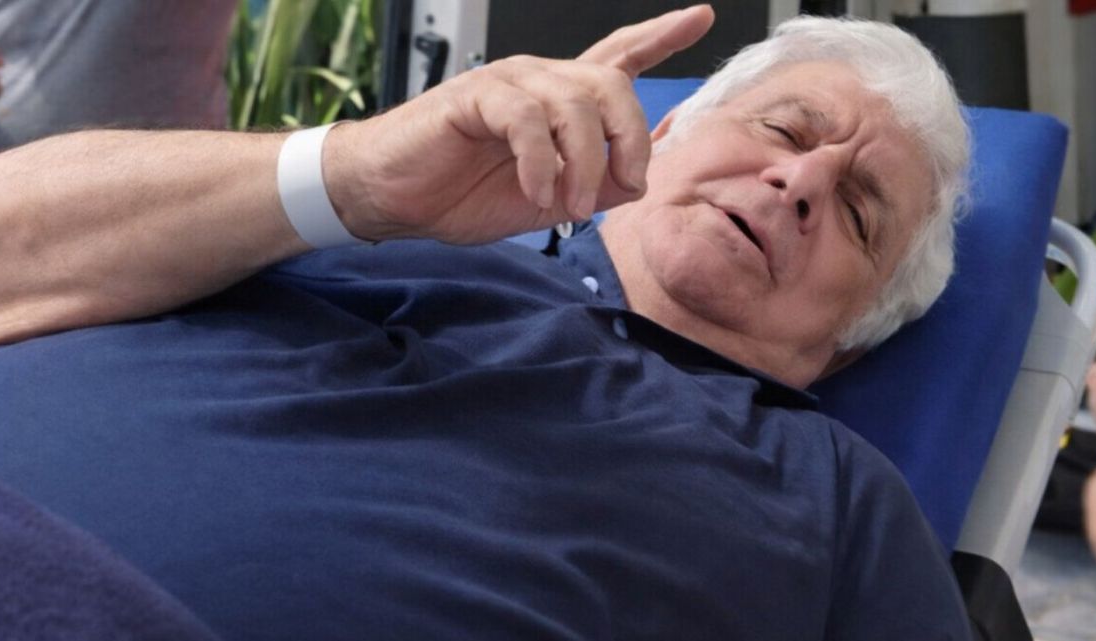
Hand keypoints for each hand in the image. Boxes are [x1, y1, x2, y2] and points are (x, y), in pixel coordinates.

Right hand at [324, 5, 714, 243]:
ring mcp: (509, 84)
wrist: (393, 198)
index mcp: (559, 102)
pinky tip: (536, 193)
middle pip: (613, 86)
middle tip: (624, 188)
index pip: (617, 58)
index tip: (701, 17)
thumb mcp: (547, 201)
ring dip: (584, 164)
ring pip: (575, 105)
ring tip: (571, 206)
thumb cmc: (462, 193)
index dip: (660, 37)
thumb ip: (596, 187)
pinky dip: (539, 163)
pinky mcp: (476, 96)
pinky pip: (527, 120)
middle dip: (630, 140)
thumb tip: (636, 179)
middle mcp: (540, 82)